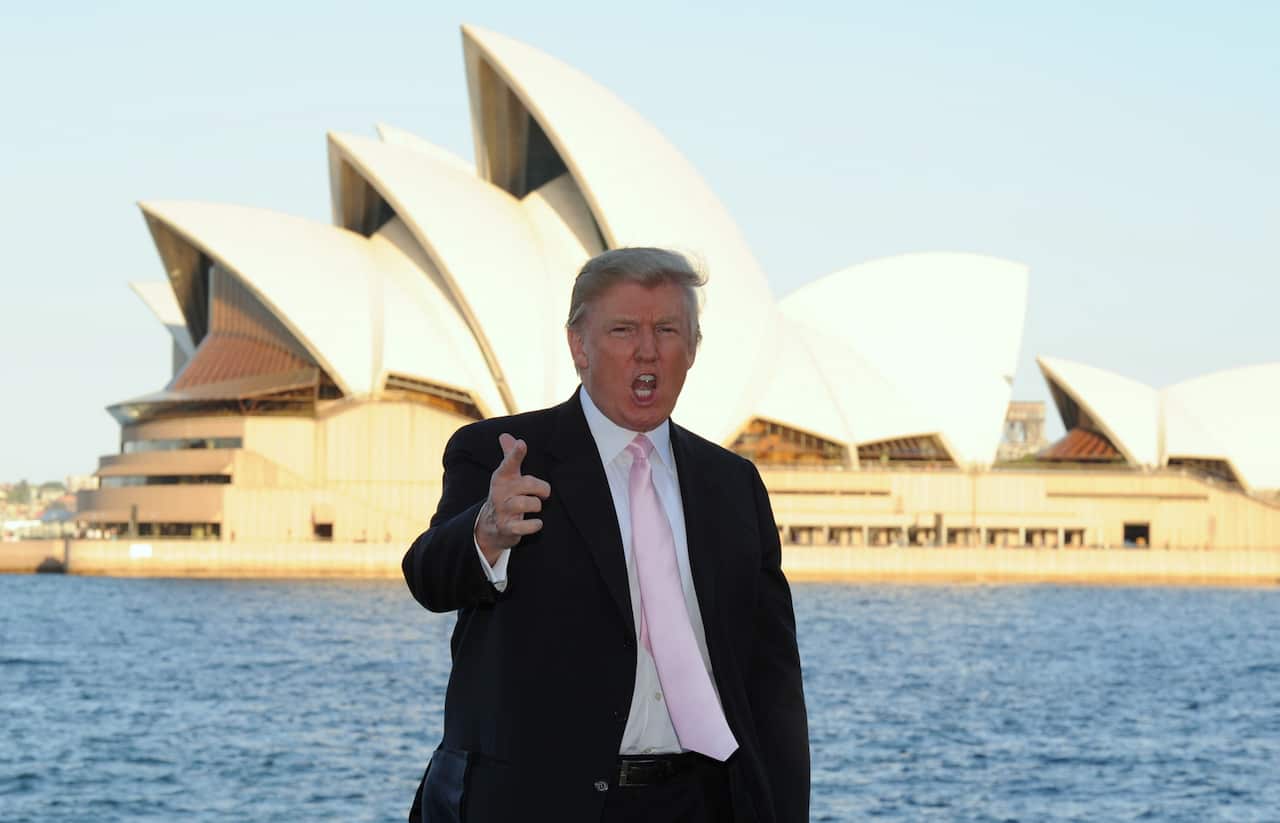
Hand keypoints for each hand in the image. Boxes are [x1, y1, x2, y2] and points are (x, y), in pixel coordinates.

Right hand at [475, 433, 551, 563]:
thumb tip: (505, 435)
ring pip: (527, 504)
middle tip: (543, 493)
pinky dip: (534, 525)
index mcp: (502, 477)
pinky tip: (537, 523)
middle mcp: (500, 492)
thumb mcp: (506, 476)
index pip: (509, 463)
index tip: (522, 444)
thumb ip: (509, 455)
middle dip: (542, 488)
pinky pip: (525, 526)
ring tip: (535, 507)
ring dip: (537, 505)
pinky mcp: (507, 528)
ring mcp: (503, 510)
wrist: (490, 525)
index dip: (516, 454)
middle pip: (528, 484)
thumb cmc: (505, 494)